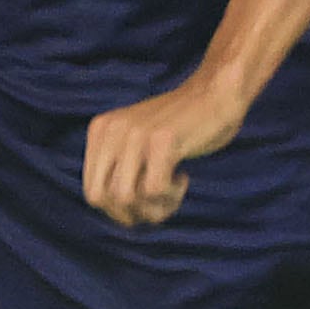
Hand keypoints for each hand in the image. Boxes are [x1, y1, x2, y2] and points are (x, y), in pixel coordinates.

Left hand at [83, 72, 247, 226]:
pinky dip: (170, 196)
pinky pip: (153, 189)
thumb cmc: (183, 126)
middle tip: (158, 204)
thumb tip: (119, 215)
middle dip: (131, 214)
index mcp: (101, 129)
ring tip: (173, 194)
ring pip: (125, 199)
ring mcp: (135, 133)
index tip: (145, 202)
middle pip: (102, 199)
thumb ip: (120, 168)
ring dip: (154, 209)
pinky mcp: (161, 140)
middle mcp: (112, 130)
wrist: (217, 93)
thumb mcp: (138, 142)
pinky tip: (183, 178)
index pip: (91, 192)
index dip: (118, 211)